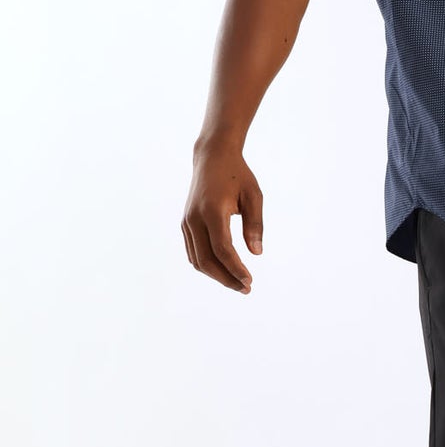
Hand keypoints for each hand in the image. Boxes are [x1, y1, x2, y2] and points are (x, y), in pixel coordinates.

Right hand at [181, 138, 263, 291]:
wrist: (212, 157)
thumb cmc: (237, 175)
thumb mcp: (254, 195)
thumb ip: (255, 224)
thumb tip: (257, 253)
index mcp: (212, 210)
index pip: (222, 249)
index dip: (235, 268)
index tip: (249, 281)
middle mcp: (194, 219)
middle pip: (206, 260)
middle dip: (226, 278)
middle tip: (246, 288)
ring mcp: (187, 222)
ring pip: (197, 260)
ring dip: (216, 275)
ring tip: (238, 283)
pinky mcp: (185, 224)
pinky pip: (193, 252)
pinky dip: (207, 265)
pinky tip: (224, 271)